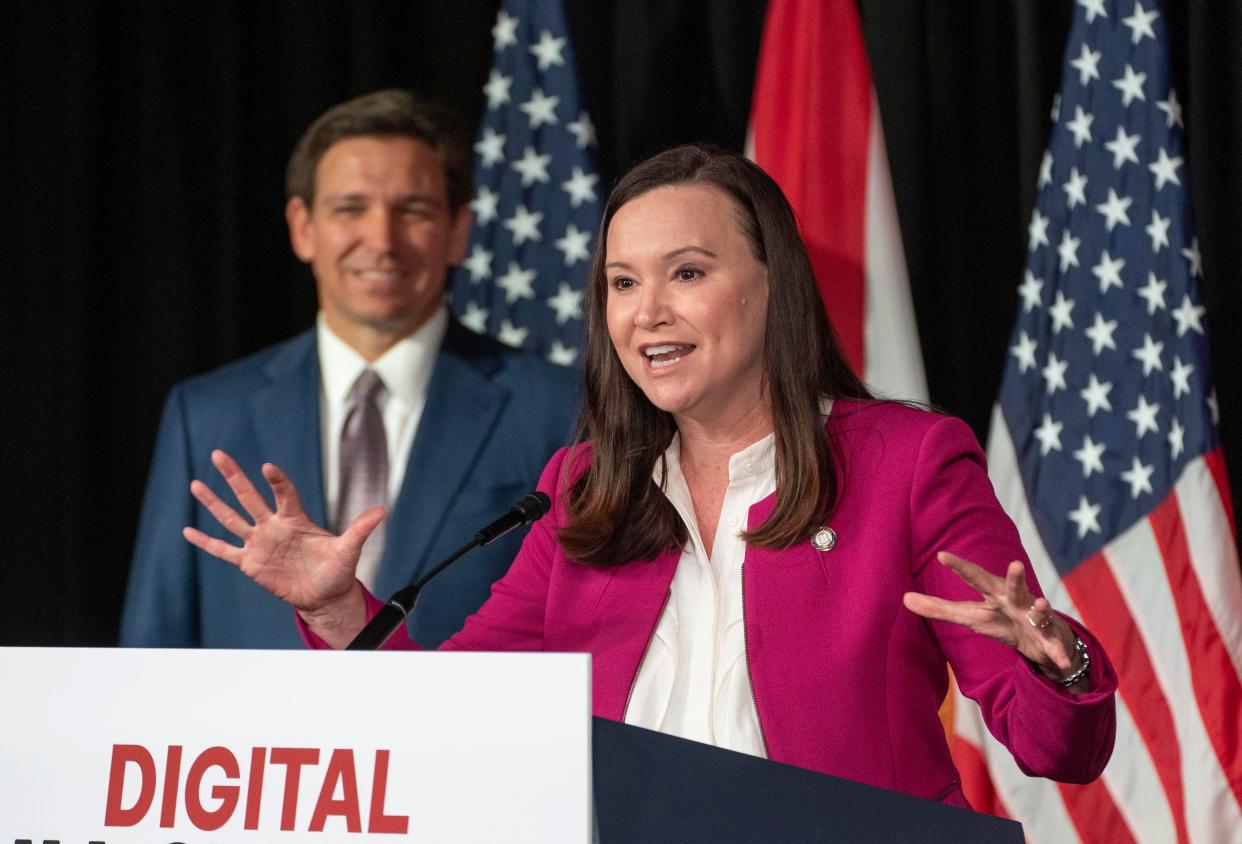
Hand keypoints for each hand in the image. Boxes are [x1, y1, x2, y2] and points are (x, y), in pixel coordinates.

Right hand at [183, 449, 385, 618]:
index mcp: (296, 519)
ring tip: (195, 483)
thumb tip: (382, 511)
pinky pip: (224, 550)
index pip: (284, 494)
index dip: (277, 481)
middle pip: (250, 496)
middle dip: (234, 476)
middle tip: (218, 454)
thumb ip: (360, 529)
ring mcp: (259, 542)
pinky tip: (188, 530)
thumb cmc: (337, 569)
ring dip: (214, 502)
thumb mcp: (349, 549)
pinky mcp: (250, 563)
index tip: (268, 467)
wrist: (324, 595)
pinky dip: (206, 542)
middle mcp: (274, 526)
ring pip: (231, 518)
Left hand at [903, 552, 1085, 688]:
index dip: (960, 567)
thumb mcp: (970, 616)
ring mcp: (1036, 619)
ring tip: (1040, 604)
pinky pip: (1055, 647)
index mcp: (995, 595)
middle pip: (1014, 587)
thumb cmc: (1002, 622)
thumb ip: (939, 608)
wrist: (1042, 643)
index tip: (941, 554)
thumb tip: (905, 599)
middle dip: (1015, 577)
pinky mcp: (1051, 639)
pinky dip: (1059, 654)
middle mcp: (1017, 601)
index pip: (975, 579)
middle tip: (1014, 564)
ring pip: (1040, 610)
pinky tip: (1061, 661)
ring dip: (1040, 607)